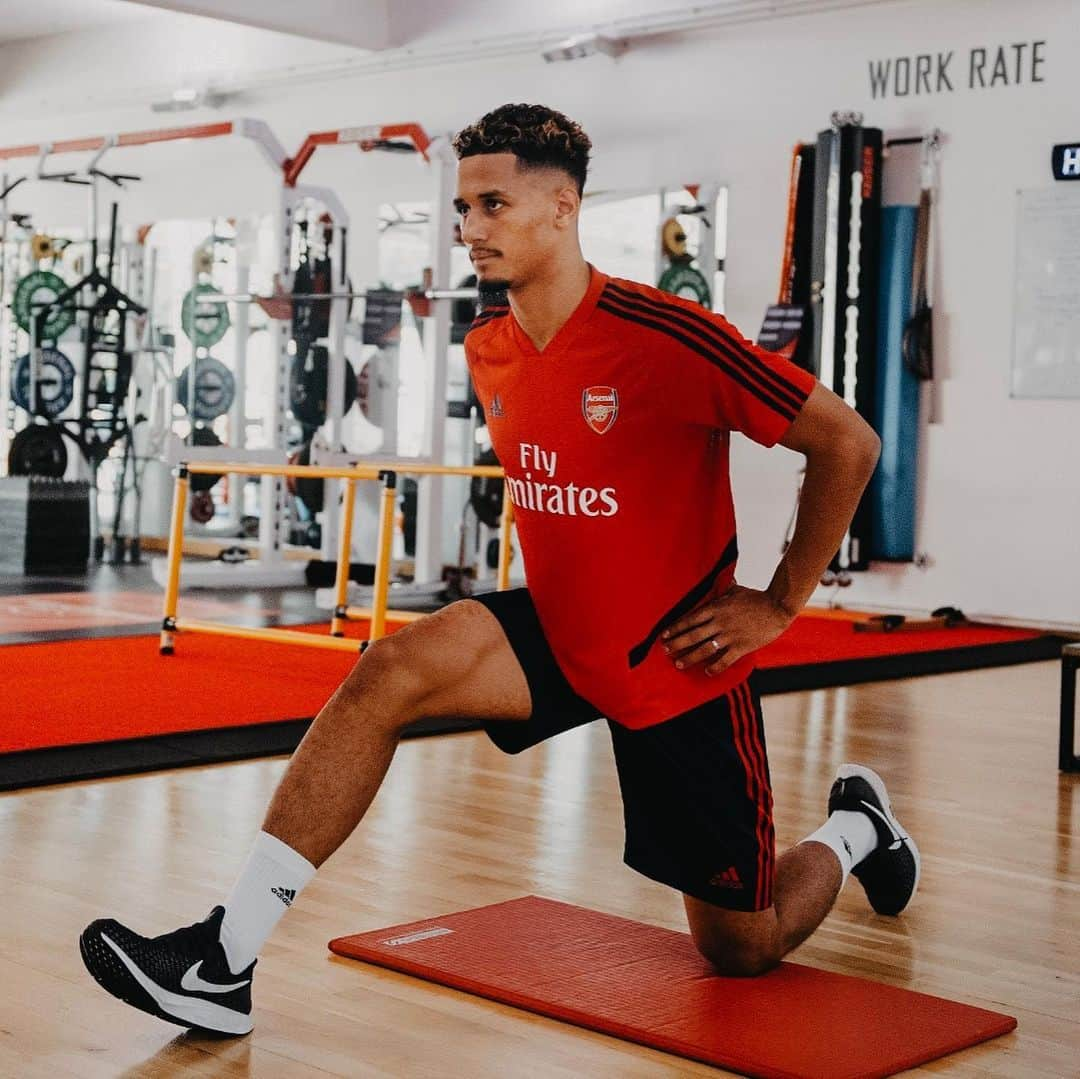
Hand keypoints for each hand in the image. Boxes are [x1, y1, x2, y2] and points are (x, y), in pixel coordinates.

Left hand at [660, 584, 793, 675]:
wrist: (778, 606)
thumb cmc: (756, 597)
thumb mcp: (735, 589)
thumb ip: (722, 588)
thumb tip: (717, 578)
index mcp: (716, 608)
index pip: (690, 619)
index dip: (676, 628)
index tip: (664, 635)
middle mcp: (720, 622)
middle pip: (693, 635)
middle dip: (677, 644)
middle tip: (665, 651)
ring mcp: (730, 635)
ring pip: (705, 649)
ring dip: (690, 657)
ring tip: (678, 664)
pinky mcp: (742, 646)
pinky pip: (725, 660)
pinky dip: (715, 667)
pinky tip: (706, 672)